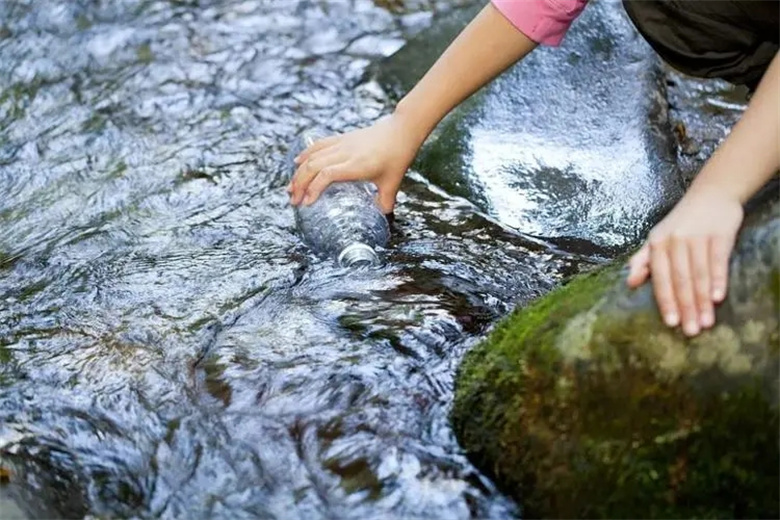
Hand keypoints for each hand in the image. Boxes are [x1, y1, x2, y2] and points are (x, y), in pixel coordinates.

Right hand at [287, 113, 422, 213]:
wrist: (402, 130)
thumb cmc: (398, 156)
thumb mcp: (393, 183)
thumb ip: (385, 202)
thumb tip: (381, 218)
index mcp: (357, 165)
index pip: (327, 175)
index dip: (313, 189)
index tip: (307, 203)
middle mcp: (346, 153)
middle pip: (313, 166)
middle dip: (299, 184)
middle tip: (294, 201)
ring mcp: (342, 144)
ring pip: (313, 156)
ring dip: (299, 172)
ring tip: (291, 188)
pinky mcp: (342, 138)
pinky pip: (318, 145)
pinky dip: (305, 154)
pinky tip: (297, 163)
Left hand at [627, 190, 743, 335]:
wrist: (711, 194)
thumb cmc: (680, 222)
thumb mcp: (656, 238)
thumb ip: (642, 260)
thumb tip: (629, 282)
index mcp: (657, 244)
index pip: (660, 279)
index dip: (666, 302)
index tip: (671, 323)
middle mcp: (675, 240)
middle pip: (680, 280)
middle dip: (686, 307)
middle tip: (692, 331)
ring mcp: (697, 237)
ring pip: (699, 274)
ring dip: (703, 300)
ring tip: (706, 322)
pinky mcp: (719, 234)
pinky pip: (718, 261)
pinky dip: (718, 280)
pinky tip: (718, 298)